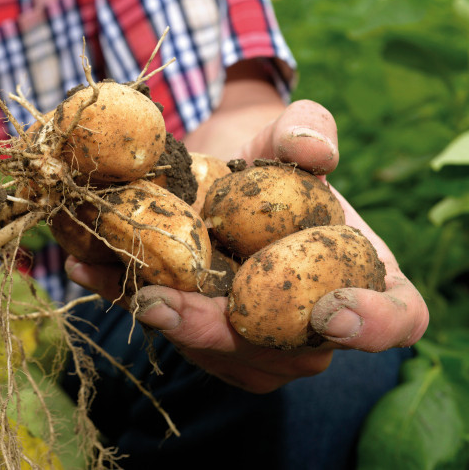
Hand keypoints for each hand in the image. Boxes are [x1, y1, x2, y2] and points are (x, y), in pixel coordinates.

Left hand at [65, 100, 428, 392]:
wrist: (223, 173)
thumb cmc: (272, 155)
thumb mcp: (289, 130)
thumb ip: (308, 129)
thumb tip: (312, 152)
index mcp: (363, 278)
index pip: (395, 320)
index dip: (373, 325)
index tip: (332, 314)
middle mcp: (312, 324)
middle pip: (284, 352)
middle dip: (219, 331)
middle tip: (162, 300)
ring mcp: (257, 340)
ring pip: (217, 353)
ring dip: (161, 320)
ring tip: (110, 273)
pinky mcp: (204, 336)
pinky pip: (170, 330)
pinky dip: (124, 298)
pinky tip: (88, 267)